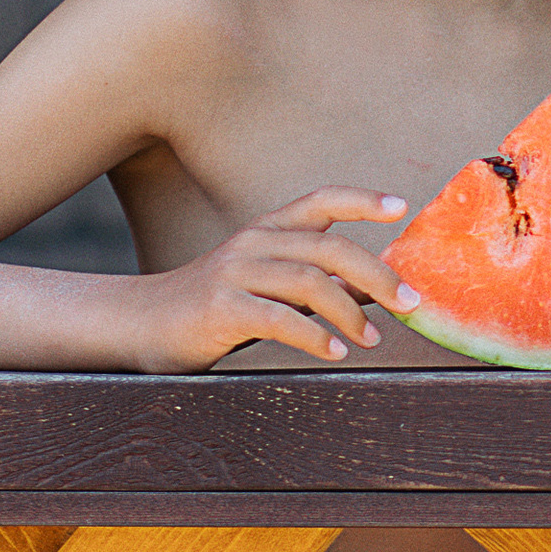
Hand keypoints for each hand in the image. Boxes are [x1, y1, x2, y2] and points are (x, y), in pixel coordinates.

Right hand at [128, 189, 419, 369]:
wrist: (140, 324)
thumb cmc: (214, 308)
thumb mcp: (268, 287)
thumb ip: (317, 284)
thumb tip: (377, 291)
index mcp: (267, 230)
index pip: (321, 201)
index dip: (362, 199)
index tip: (401, 207)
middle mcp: (253, 242)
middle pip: (331, 248)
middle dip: (379, 275)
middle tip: (410, 303)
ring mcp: (234, 272)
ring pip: (310, 282)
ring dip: (352, 313)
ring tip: (373, 339)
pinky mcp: (220, 307)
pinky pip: (279, 318)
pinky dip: (315, 337)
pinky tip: (336, 352)